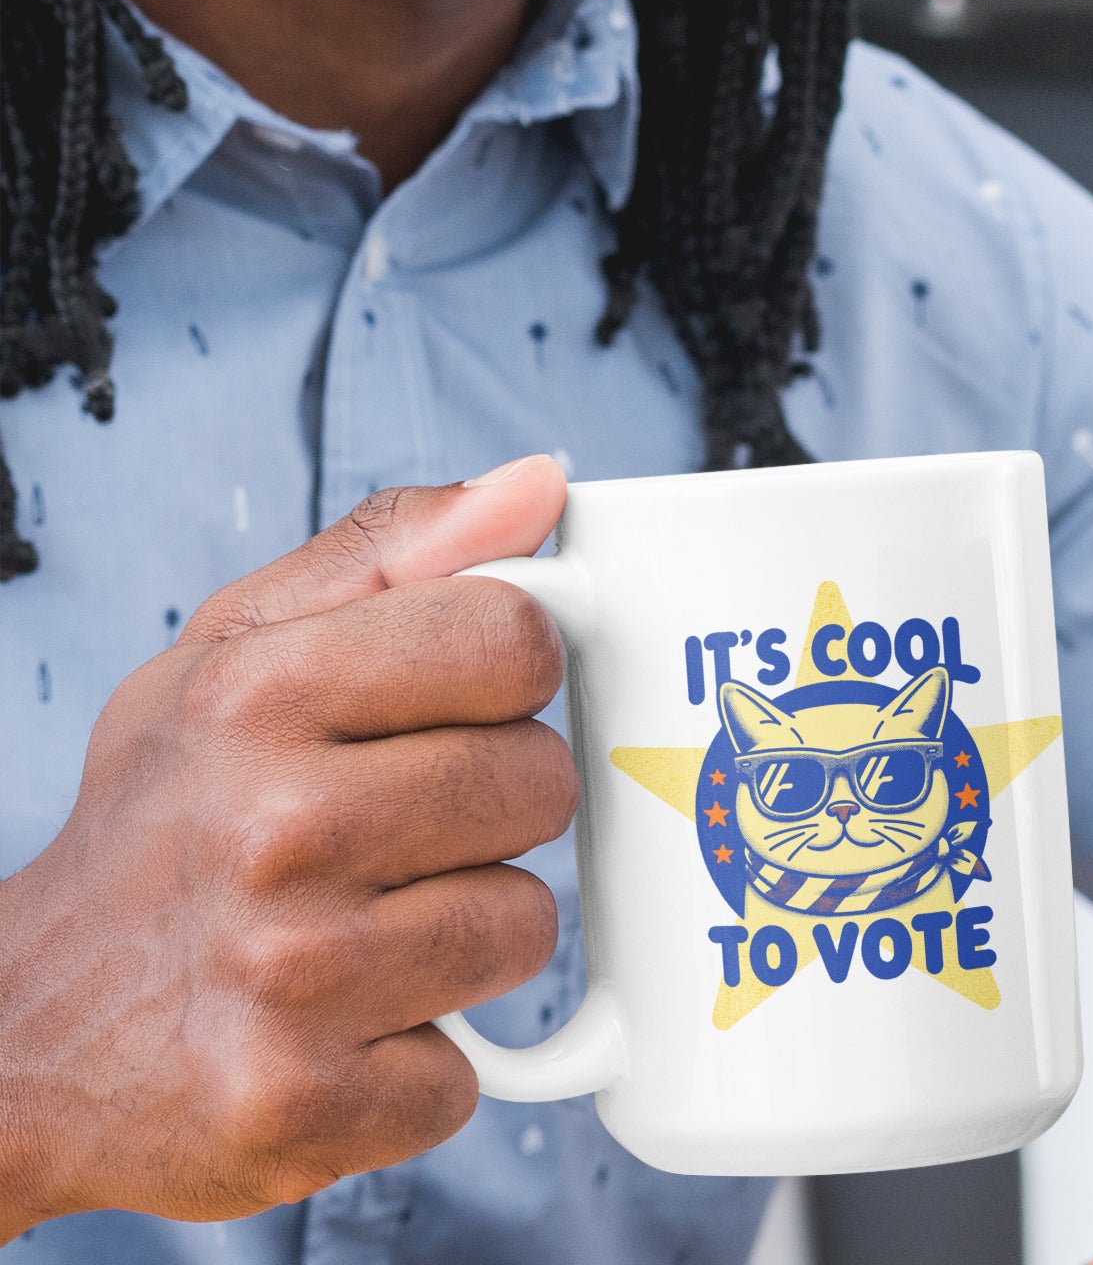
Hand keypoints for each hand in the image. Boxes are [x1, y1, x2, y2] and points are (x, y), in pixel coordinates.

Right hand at [0, 456, 574, 1239]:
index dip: (512, 670)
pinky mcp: (304, 1107)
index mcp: (264, 691)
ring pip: (524, 926)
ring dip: (465, 931)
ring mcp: (290, 977)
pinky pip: (469, 1068)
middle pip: (540, 782)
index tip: (468, 698)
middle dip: (494, 803)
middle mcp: (276, 827)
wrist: (31, 1025)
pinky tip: (342, 1022)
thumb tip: (539, 485)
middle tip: (401, 824)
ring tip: (369, 925)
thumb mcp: (240, 644)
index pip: (515, 639)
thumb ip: (398, 552)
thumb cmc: (168, 812)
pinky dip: (421, 1053)